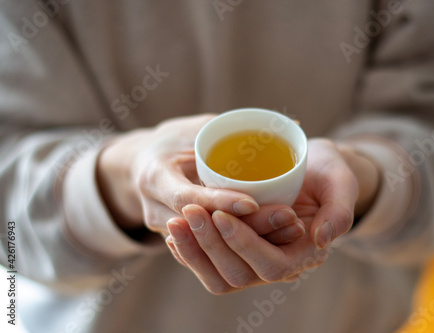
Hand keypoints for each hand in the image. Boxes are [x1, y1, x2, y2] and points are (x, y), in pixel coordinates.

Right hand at [96, 114, 303, 242]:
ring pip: (213, 242)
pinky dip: (244, 242)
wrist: (142, 166)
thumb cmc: (172, 141)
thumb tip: (289, 122)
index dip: (220, 201)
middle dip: (249, 226)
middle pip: (205, 227)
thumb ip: (231, 126)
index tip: (253, 202)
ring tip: (291, 229)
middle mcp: (156, 210)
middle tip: (288, 217)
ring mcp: (168, 230)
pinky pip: (213, 245)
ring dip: (252, 238)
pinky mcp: (181, 240)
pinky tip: (278, 239)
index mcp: (155, 178)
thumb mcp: (194, 128)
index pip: (188, 196)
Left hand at [166, 138, 379, 293]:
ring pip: (219, 274)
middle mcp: (279, 261)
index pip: (272, 265)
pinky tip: (174, 231)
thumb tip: (322, 239)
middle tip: (188, 213)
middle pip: (238, 274)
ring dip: (194, 251)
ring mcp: (257, 256)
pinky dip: (190, 250)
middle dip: (211, 247)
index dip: (245, 245)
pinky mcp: (240, 246)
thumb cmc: (328, 173)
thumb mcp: (342, 182)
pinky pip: (211, 262)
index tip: (221, 214)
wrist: (313, 169)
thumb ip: (339, 210)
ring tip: (174, 222)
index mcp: (305, 253)